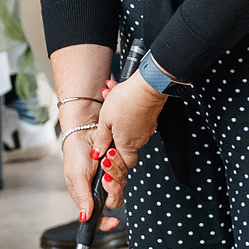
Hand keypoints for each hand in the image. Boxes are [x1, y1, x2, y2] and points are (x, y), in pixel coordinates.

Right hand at [60, 113, 116, 228]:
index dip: (106, 223)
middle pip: (115, 201)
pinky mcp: (118, 167)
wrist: (84, 132)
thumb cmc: (75, 154)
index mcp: (87, 197)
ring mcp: (110, 179)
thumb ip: (82, 197)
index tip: (114, 222)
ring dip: (114, 171)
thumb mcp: (75, 177)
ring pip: (121, 185)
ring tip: (105, 159)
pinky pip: (125, 171)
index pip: (98, 217)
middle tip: (105, 178)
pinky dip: (118, 163)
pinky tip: (110, 154)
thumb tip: (84, 217)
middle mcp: (100, 190)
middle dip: (113, 189)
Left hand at [95, 72, 168, 200]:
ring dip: (115, 112)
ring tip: (109, 97)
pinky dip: (125, 106)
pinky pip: (134, 115)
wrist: (148, 85)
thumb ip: (101, 139)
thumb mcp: (105, 121)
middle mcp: (139, 140)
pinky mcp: (150, 117)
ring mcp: (146, 129)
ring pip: (127, 124)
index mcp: (127, 145)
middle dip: (111, 128)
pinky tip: (117, 92)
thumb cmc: (127, 102)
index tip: (106, 147)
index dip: (115, 157)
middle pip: (123, 141)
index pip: (124, 162)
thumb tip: (97, 152)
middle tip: (105, 118)